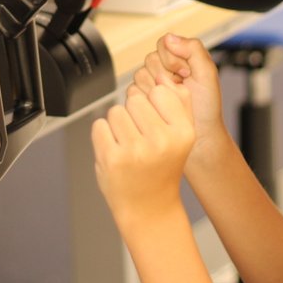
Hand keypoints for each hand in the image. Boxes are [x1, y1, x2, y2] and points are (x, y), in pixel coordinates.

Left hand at [91, 83, 194, 224]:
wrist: (150, 208)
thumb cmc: (163, 168)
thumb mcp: (182, 137)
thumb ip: (179, 103)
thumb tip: (161, 75)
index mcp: (183, 132)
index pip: (159, 91)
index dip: (153, 104)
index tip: (156, 122)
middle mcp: (161, 141)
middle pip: (135, 98)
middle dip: (134, 114)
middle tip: (141, 138)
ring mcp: (135, 150)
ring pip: (115, 111)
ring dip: (118, 125)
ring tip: (129, 146)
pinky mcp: (111, 158)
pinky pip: (99, 126)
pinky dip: (103, 136)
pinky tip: (116, 152)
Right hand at [129, 34, 229, 164]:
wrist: (199, 135)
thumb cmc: (206, 107)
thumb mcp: (207, 73)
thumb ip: (193, 49)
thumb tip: (170, 38)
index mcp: (179, 58)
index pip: (163, 43)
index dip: (172, 59)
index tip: (186, 73)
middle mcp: (162, 69)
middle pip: (150, 59)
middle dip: (167, 75)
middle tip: (181, 88)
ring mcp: (150, 84)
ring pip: (140, 75)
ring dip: (158, 90)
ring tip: (172, 100)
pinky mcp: (141, 99)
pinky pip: (134, 91)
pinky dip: (148, 100)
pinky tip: (161, 108)